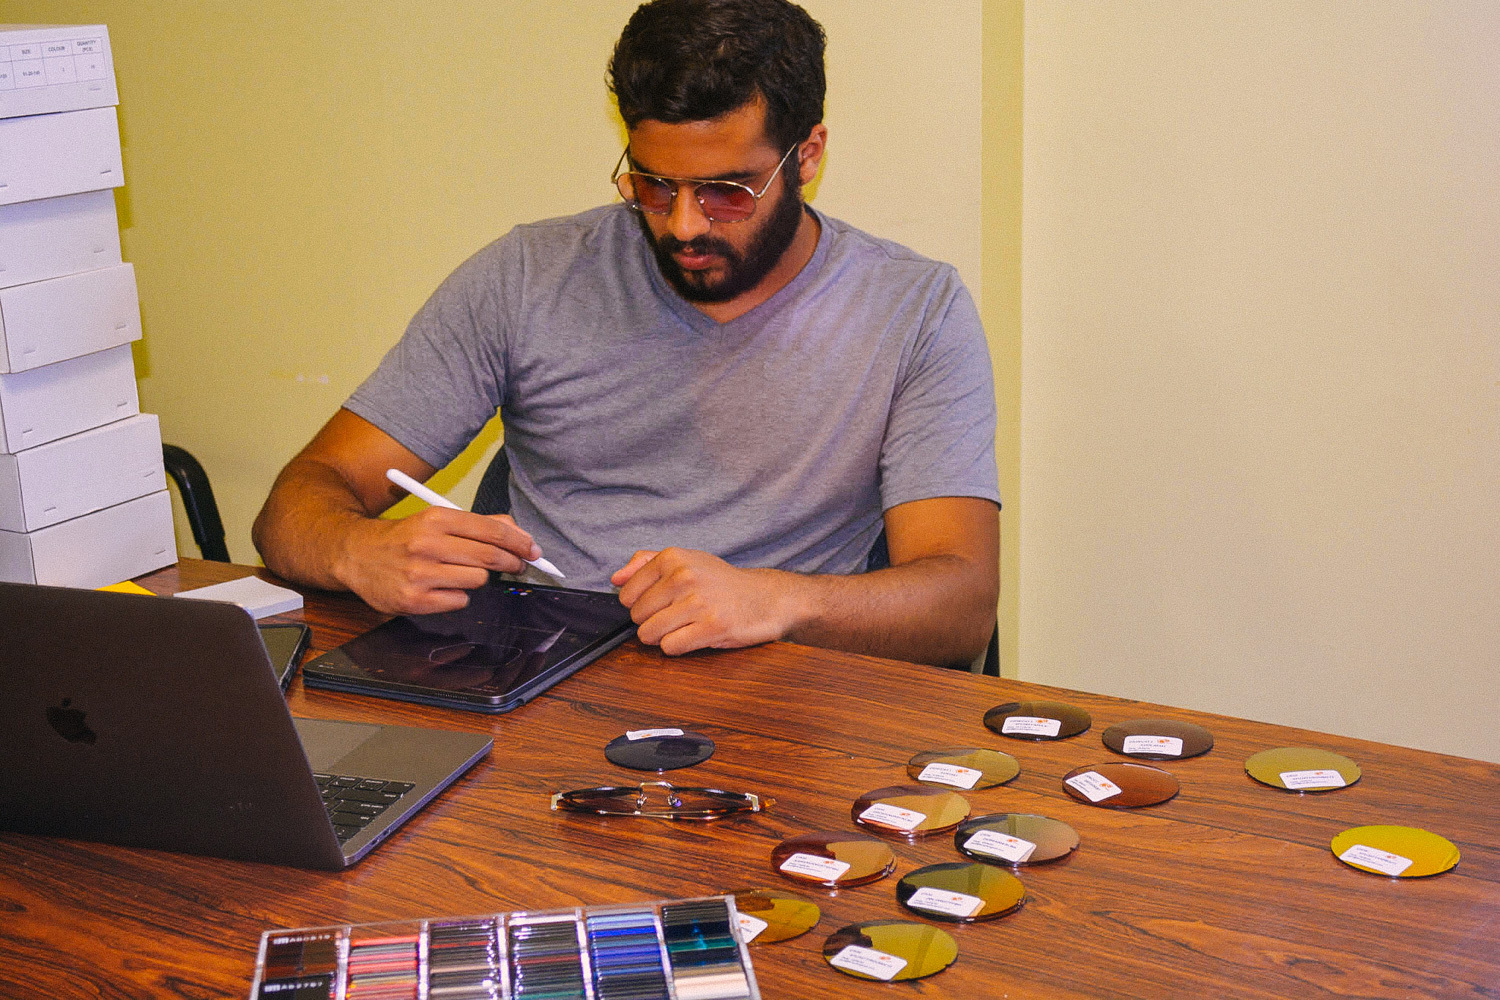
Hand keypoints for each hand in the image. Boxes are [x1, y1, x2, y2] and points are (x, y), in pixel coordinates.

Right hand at [336, 507, 540, 614]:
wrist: (355, 554)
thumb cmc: (404, 538)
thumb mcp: (436, 520)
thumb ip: (477, 524)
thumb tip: (516, 532)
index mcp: (436, 519)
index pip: (492, 530)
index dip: (519, 542)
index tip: (533, 550)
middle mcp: (427, 544)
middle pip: (489, 556)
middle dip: (512, 562)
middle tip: (519, 565)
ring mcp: (419, 574)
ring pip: (477, 580)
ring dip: (477, 578)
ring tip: (460, 573)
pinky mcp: (413, 600)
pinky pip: (459, 601)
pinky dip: (458, 596)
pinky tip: (442, 588)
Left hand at [611, 547, 796, 654]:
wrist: (765, 598)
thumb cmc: (721, 582)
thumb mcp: (687, 560)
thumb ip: (646, 563)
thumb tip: (616, 579)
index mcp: (674, 558)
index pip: (627, 593)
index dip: (639, 605)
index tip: (659, 604)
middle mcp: (684, 576)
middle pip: (638, 616)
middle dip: (651, 622)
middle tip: (675, 616)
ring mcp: (698, 602)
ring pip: (650, 633)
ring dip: (663, 637)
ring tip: (683, 627)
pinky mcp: (712, 627)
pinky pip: (671, 647)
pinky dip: (678, 647)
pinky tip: (694, 635)